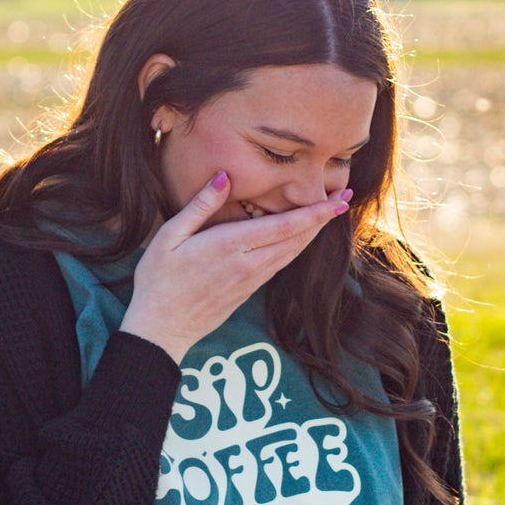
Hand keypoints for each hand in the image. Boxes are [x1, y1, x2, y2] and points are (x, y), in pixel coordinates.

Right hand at [119, 170, 351, 362]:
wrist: (160, 328)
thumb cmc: (158, 280)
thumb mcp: (170, 236)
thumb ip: (201, 206)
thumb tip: (224, 176)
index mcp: (231, 246)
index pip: (285, 226)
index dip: (316, 212)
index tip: (339, 198)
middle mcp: (249, 264)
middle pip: (297, 239)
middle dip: (324, 217)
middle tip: (346, 195)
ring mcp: (251, 280)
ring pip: (293, 253)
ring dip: (315, 232)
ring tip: (332, 212)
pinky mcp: (249, 290)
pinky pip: (281, 264)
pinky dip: (297, 247)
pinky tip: (302, 236)